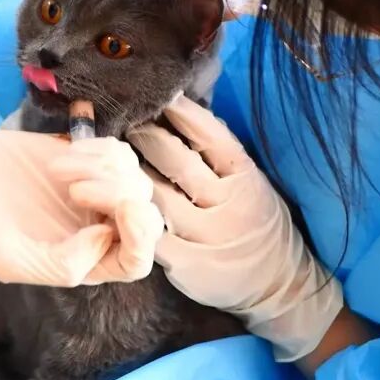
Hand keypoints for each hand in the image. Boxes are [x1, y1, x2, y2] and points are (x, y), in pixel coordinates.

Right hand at [48, 137, 164, 284]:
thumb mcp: (8, 259)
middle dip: (120, 197)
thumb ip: (61, 264)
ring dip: (101, 170)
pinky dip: (98, 149)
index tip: (124, 207)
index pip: (135, 262)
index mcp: (82, 264)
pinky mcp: (90, 161)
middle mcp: (97, 231)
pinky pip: (120, 155)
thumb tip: (106, 238)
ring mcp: (96, 195)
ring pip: (136, 182)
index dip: (140, 239)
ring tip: (55, 170)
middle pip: (145, 220)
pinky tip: (65, 153)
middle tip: (75, 191)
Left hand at [127, 96, 343, 360]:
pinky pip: (150, 232)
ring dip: (126, 175)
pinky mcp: (186, 262)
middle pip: (176, 160)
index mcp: (244, 176)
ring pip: (156, 194)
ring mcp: (206, 233)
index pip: (209, 134)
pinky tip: (108, 202)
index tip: (156, 95)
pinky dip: (128, 215)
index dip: (180, 112)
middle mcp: (226, 201)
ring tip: (102, 158)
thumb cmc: (255, 223)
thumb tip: (184, 112)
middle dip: (143, 136)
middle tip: (117, 119)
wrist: (277, 284)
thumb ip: (220, 156)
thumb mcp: (250, 183)